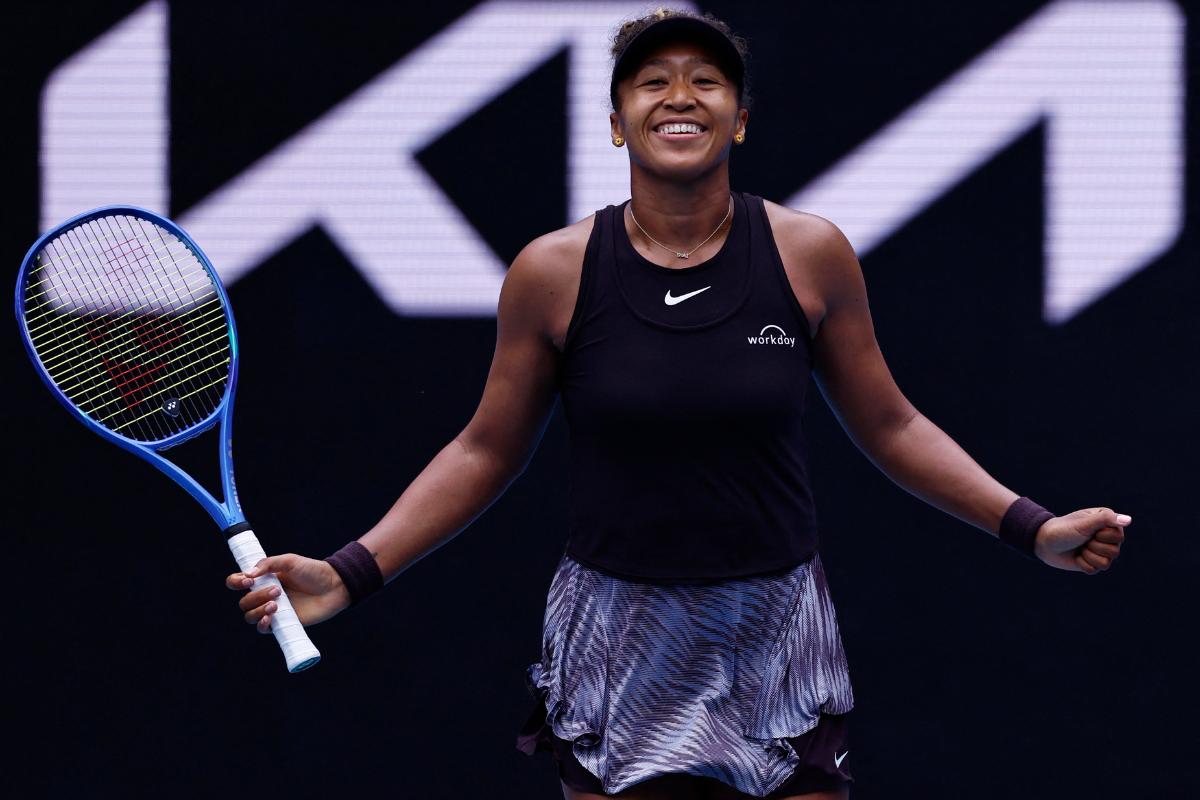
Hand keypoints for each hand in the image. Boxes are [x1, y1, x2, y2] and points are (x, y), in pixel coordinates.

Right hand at [225, 554, 351, 633]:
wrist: (334, 586)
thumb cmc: (313, 571)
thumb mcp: (290, 561)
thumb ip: (269, 564)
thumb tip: (248, 574)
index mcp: (264, 578)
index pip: (238, 582)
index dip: (236, 582)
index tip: (248, 580)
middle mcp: (265, 595)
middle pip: (244, 602)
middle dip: (256, 596)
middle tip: (278, 590)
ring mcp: (273, 610)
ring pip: (250, 616)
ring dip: (259, 610)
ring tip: (278, 603)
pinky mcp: (282, 623)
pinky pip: (262, 628)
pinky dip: (262, 624)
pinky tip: (270, 618)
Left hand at [1033, 507, 1129, 573]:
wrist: (1044, 542)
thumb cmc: (1064, 529)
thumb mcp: (1083, 523)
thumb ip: (1105, 520)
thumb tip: (1129, 520)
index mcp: (1107, 523)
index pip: (1118, 536)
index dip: (1102, 536)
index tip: (1088, 530)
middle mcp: (1107, 537)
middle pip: (1115, 552)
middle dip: (1094, 547)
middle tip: (1082, 540)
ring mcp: (1101, 551)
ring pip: (1107, 563)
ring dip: (1088, 556)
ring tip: (1080, 548)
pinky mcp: (1093, 563)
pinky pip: (1095, 570)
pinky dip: (1083, 564)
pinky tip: (1076, 556)